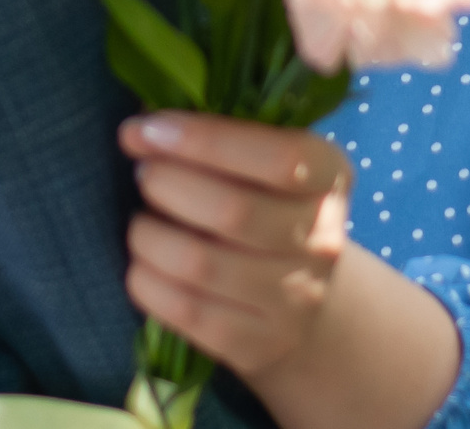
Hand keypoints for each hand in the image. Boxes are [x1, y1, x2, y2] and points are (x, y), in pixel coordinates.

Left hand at [119, 112, 351, 379]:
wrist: (302, 293)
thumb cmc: (265, 203)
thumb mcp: (262, 161)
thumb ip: (216, 134)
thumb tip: (140, 126)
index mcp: (329, 176)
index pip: (279, 158)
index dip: (202, 140)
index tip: (143, 131)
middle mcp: (322, 240)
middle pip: (233, 211)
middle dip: (166, 184)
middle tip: (142, 174)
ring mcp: (296, 298)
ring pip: (200, 264)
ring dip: (148, 236)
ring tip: (140, 223)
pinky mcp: (260, 343)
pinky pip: (187, 313)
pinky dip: (147, 283)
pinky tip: (142, 264)